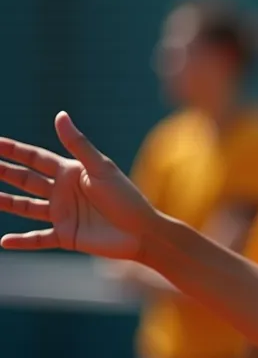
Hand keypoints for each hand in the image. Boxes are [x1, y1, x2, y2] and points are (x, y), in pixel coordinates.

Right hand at [0, 112, 156, 259]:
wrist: (143, 232)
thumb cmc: (126, 198)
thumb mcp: (100, 169)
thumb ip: (78, 145)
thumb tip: (60, 115)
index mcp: (72, 172)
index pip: (35, 158)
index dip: (12, 150)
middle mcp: (64, 192)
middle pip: (25, 180)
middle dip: (3, 171)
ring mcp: (63, 214)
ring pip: (25, 207)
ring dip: (5, 202)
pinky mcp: (66, 236)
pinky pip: (38, 239)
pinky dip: (22, 241)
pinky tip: (4, 242)